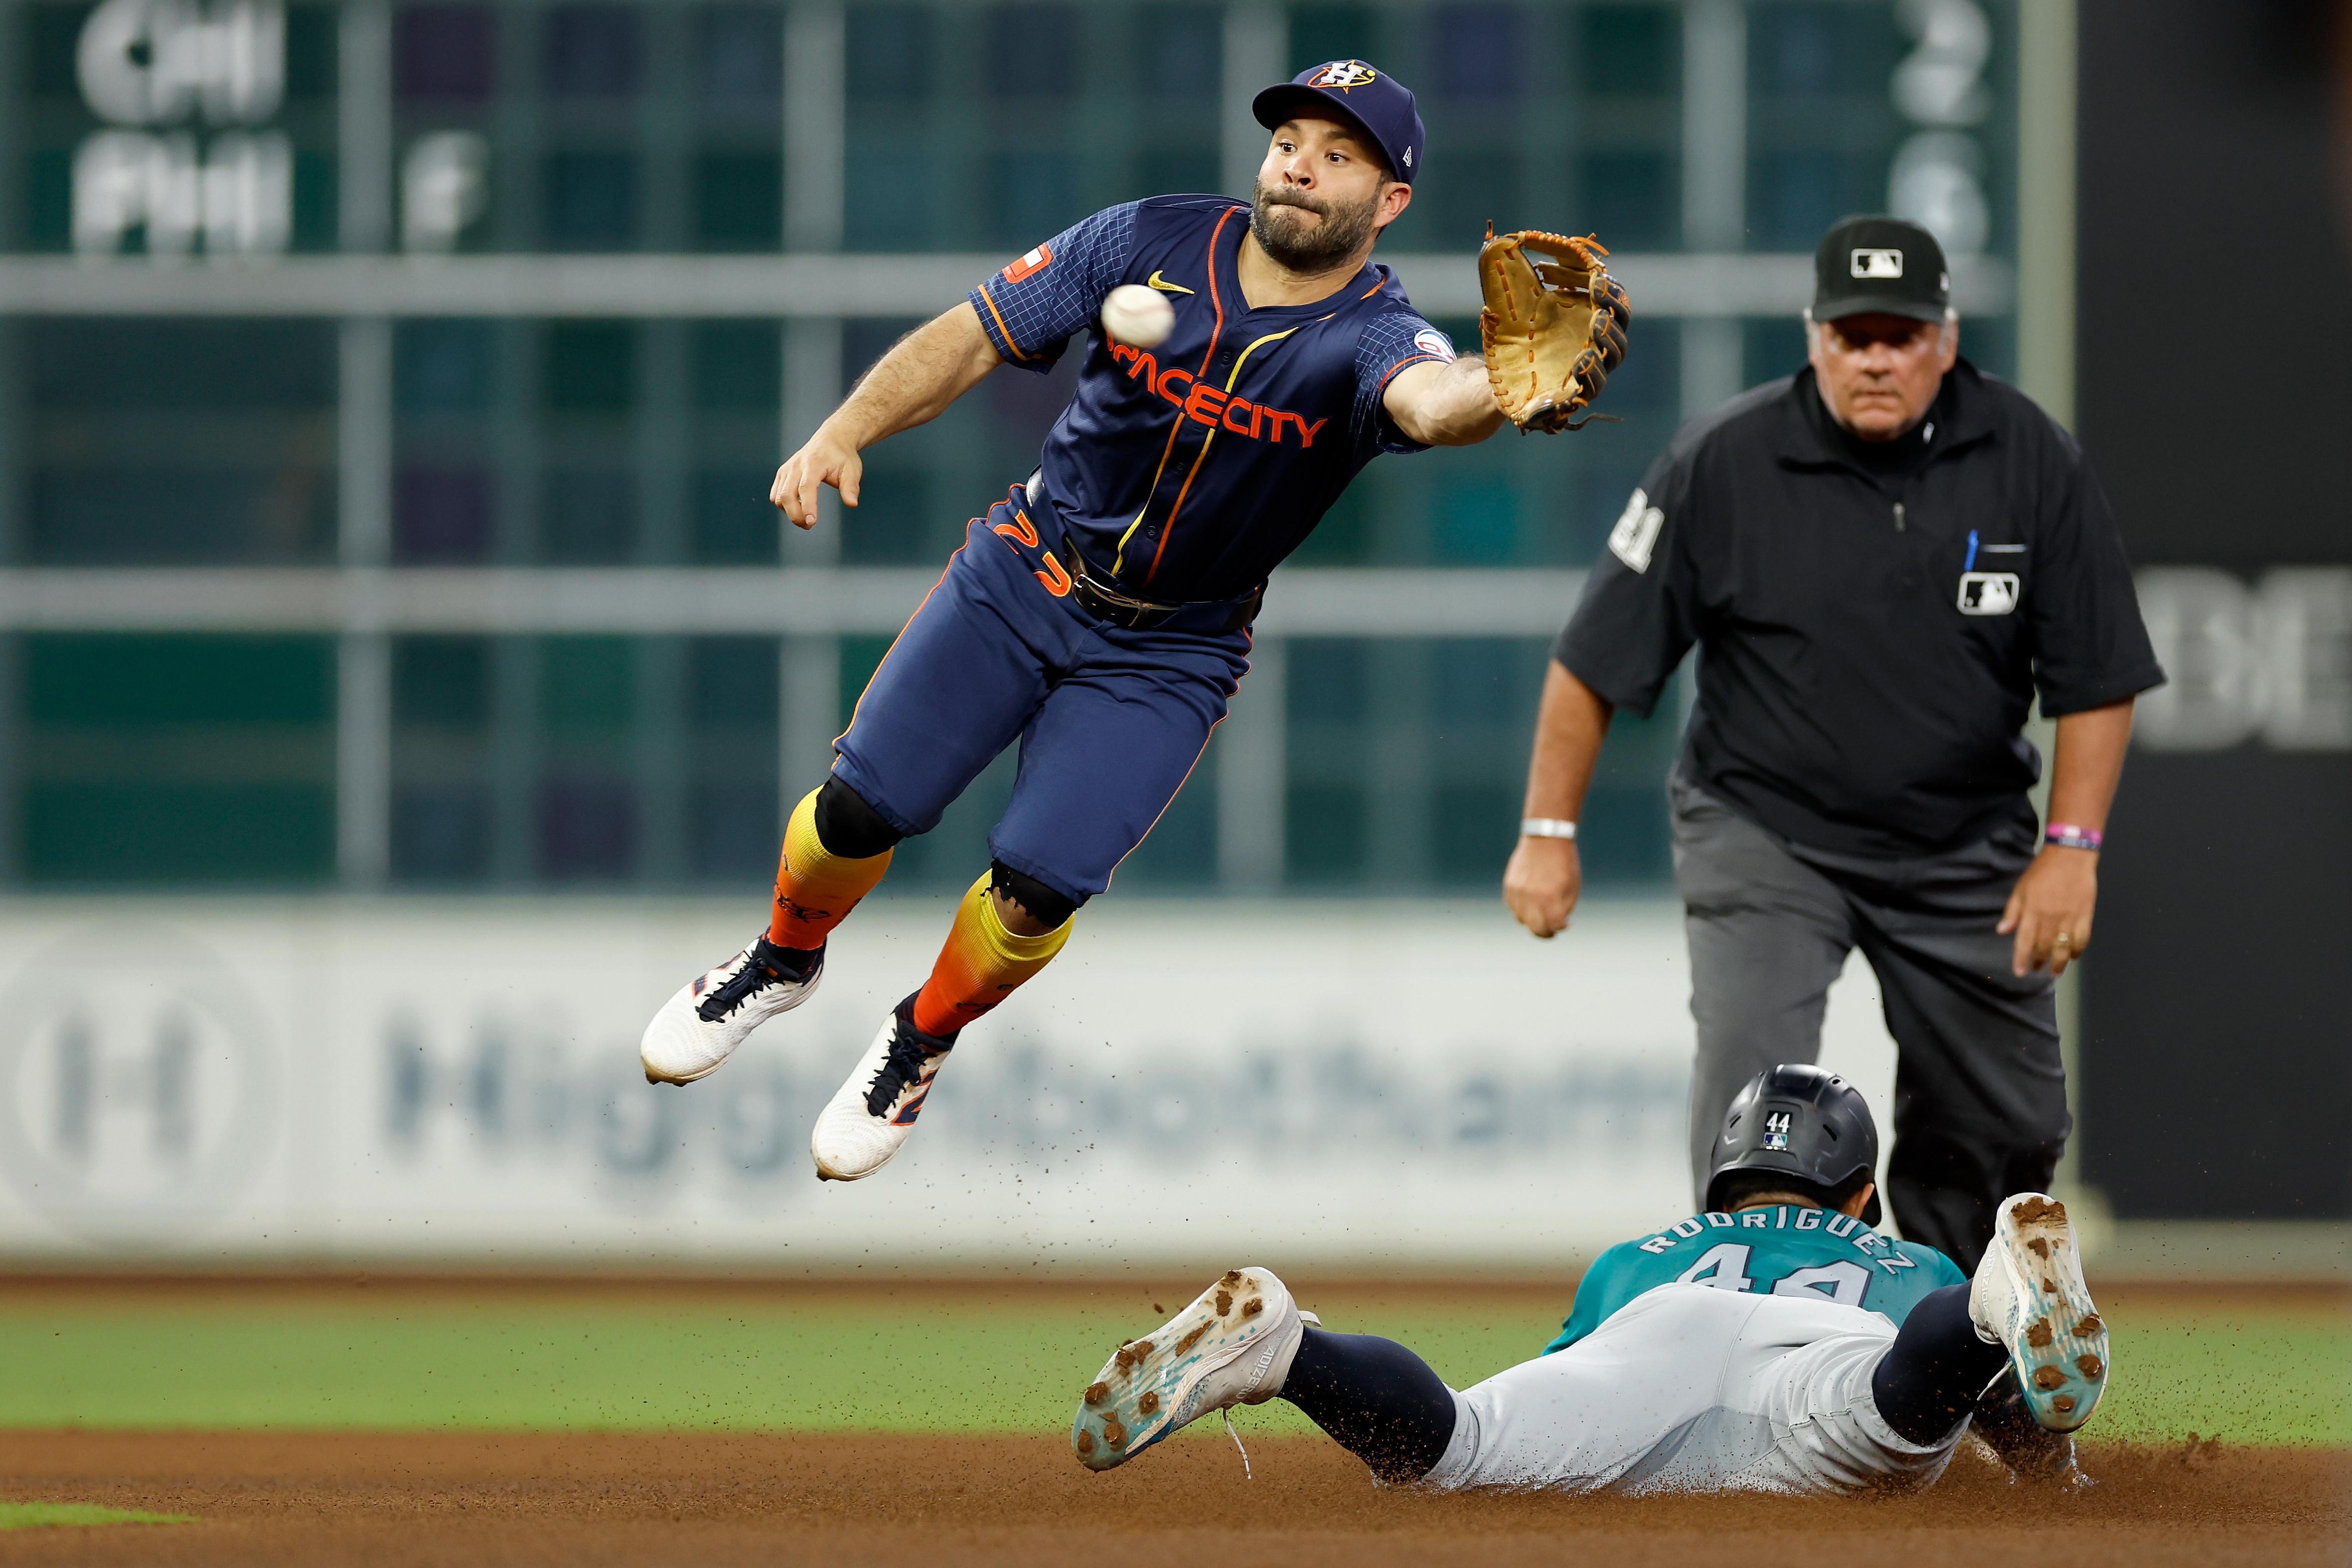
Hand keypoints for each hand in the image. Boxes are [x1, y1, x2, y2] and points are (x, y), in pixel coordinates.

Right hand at [770, 425, 863, 528]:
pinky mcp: (782, 474)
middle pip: (787, 495)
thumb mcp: (852, 470)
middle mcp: (796, 465)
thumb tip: (852, 504)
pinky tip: (798, 507)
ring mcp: (787, 469)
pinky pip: (775, 494)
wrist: (831, 440)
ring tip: (805, 518)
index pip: (806, 487)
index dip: (807, 506)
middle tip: (809, 526)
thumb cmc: (842, 456)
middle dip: (796, 515)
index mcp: (814, 463)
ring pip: (778, 497)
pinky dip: (783, 505)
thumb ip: (850, 487)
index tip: (812, 522)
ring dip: (789, 512)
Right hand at [1503, 836, 1581, 938]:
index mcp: (1550, 898)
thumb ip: (1565, 908)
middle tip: (1550, 931)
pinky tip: (1530, 903)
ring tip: (1540, 914)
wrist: (1546, 838)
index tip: (1564, 925)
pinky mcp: (1509, 886)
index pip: (1553, 926)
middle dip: (1545, 932)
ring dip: (1532, 921)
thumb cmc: (1563, 863)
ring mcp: (1518, 892)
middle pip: (1535, 928)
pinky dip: (1521, 909)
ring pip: (1521, 919)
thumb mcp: (1572, 886)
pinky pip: (1512, 907)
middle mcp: (1532, 898)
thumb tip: (1558, 924)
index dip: (1560, 928)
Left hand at [1997, 847, 2098, 976]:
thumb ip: (2012, 911)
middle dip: (2039, 962)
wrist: (2070, 857)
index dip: (2021, 959)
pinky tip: (2073, 956)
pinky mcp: (2086, 916)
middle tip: (2036, 969)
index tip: (2019, 972)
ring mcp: (2070, 919)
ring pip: (2064, 948)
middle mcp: (2051, 919)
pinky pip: (2082, 939)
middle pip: (2044, 947)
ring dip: (2059, 963)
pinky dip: (2078, 950)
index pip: (2024, 941)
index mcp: (2032, 912)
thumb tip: (2003, 930)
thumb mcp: (2021, 888)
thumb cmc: (2042, 871)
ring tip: (2055, 971)